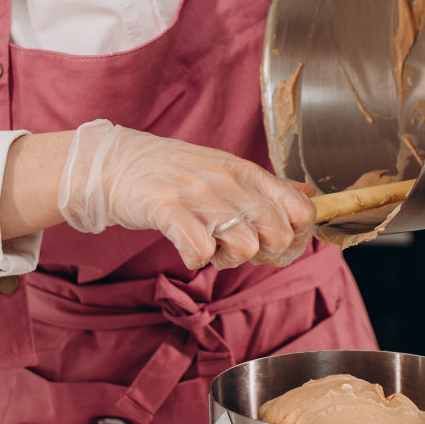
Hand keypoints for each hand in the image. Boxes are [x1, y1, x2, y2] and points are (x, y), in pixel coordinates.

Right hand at [58, 121, 314, 269]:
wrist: (117, 164)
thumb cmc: (174, 172)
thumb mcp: (224, 170)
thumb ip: (266, 187)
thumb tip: (307, 196)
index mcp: (246, 170)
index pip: (300, 209)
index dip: (296, 238)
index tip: (277, 246)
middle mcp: (227, 179)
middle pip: (276, 235)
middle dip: (262, 254)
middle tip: (236, 248)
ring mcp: (198, 193)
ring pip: (245, 248)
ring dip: (227, 259)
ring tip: (208, 245)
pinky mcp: (169, 209)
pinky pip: (202, 253)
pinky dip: (195, 259)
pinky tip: (185, 246)